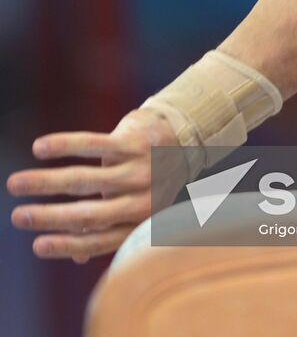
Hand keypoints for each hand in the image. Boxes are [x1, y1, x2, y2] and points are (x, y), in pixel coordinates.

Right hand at [6, 107, 188, 263]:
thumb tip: (77, 258)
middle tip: (17, 217)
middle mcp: (140, 200)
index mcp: (139, 222)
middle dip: (48, 217)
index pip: (98, 240)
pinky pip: (91, 144)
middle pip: (87, 214)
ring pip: (83, 180)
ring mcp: (136, 170)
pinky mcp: (132, 142)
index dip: (66, 245)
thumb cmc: (149, 179)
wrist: (182, 137)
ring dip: (45, 182)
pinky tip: (39, 148)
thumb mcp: (139, 210)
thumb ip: (110, 231)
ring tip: (16, 184)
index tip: (36, 245)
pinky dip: (63, 146)